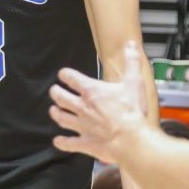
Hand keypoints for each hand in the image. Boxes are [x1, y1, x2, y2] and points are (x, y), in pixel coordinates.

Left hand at [50, 41, 150, 163]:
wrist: (130, 139)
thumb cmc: (132, 111)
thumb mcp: (134, 82)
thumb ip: (131, 62)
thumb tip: (131, 45)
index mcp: (91, 91)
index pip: (71, 78)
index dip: (65, 74)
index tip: (62, 74)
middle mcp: (82, 107)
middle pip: (61, 97)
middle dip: (56, 93)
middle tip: (54, 90)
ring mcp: (82, 126)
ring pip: (62, 118)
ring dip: (56, 114)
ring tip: (53, 110)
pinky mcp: (85, 142)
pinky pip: (69, 143)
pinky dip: (62, 142)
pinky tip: (57, 141)